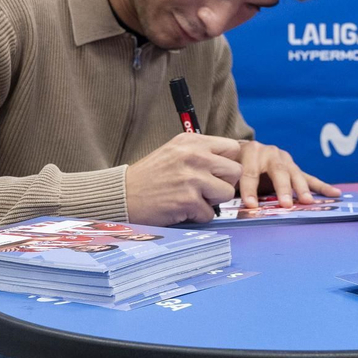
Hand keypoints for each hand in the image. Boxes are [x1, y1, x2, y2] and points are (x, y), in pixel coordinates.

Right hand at [123, 133, 244, 225]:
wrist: (121, 196)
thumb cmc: (150, 177)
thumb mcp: (175, 152)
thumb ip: (202, 153)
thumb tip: (232, 162)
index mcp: (192, 141)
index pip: (232, 148)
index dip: (228, 163)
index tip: (216, 173)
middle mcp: (194, 156)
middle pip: (236, 171)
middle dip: (224, 183)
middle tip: (205, 189)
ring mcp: (192, 178)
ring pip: (227, 193)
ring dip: (212, 201)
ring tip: (191, 198)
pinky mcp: (188, 201)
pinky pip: (210, 214)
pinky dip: (197, 216)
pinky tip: (181, 209)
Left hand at [235, 140, 340, 208]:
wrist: (242, 150)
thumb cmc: (234, 166)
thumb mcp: (229, 173)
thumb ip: (232, 186)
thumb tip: (232, 207)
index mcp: (251, 152)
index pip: (250, 172)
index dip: (250, 189)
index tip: (250, 206)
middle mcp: (270, 153)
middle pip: (278, 171)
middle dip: (283, 188)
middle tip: (286, 204)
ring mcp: (285, 159)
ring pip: (296, 174)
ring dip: (302, 189)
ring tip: (307, 201)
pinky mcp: (295, 168)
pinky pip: (310, 178)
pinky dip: (322, 187)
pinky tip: (335, 194)